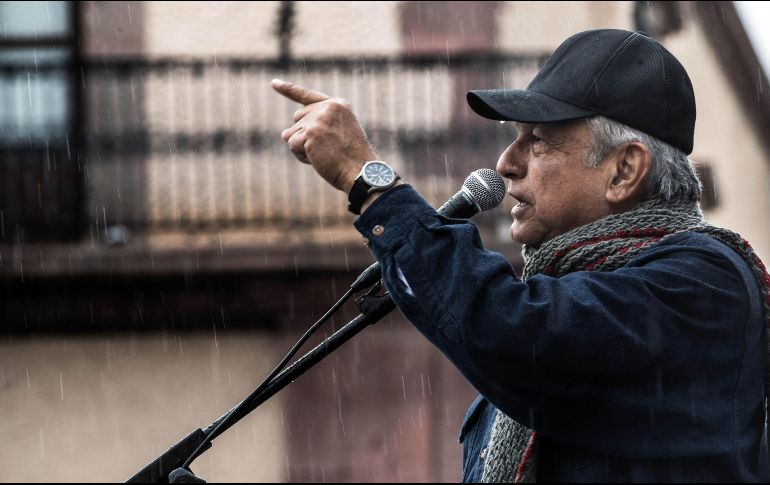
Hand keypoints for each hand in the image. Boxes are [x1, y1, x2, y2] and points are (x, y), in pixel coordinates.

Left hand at [271, 78, 377, 192]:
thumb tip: (284, 134)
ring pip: (292, 132)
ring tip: (325, 155)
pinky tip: (318, 159)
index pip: (308, 96)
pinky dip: (301, 156)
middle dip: (304, 135)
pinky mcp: (310, 132)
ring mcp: (318, 118)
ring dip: (303, 148)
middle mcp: (328, 107)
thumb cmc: (351, 160)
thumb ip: (315, 127)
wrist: (361, 172)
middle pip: (298, 118)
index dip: (289, 90)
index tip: (274, 83)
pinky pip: (292, 144)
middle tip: (327, 149)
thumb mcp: (338, 136)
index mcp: (338, 105)